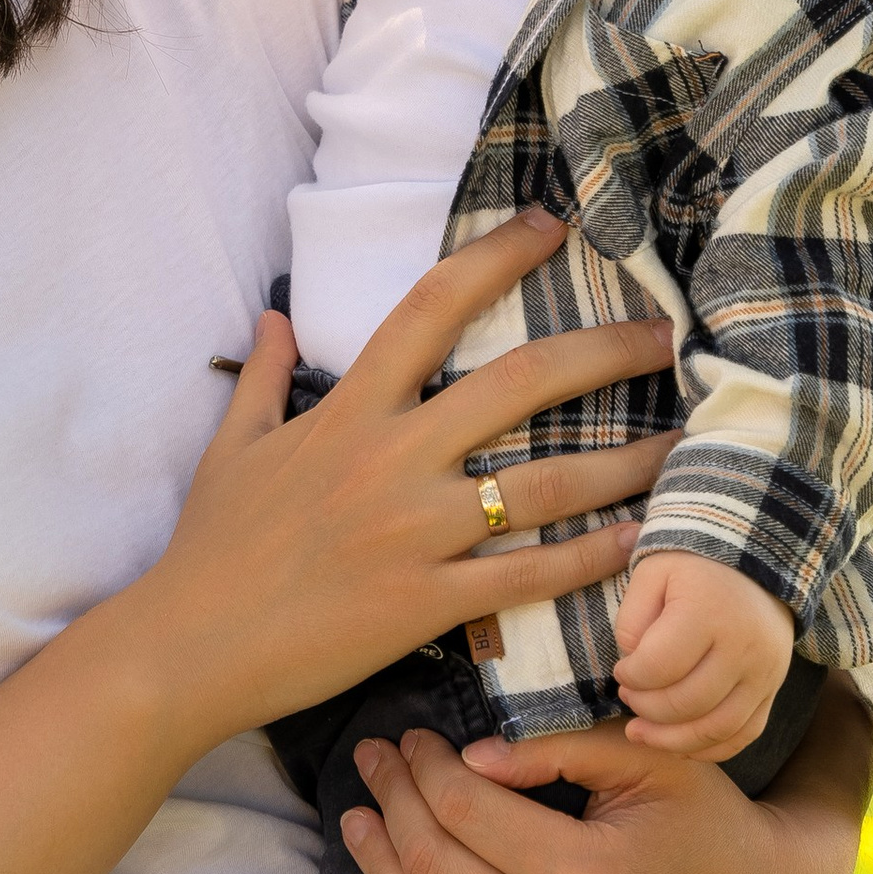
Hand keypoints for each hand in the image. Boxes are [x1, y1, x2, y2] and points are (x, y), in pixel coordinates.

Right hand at [120, 212, 674, 747]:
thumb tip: (276, 316)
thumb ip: (262, 377)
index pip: (429, 307)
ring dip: (626, 461)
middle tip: (664, 334)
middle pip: (518, 383)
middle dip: (602, 351)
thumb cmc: (209, 550)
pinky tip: (643, 542)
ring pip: (546, 485)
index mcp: (349, 412)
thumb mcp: (231, 449)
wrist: (188, 649)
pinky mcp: (429, 603)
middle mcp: (392, 459)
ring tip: (684, 443)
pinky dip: (593, 558)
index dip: (494, 256)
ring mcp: (416, 532)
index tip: (550, 224)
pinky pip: (530, 577)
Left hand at [338, 685, 872, 873]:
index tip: (412, 738)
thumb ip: (560, 745)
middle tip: (374, 764)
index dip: (423, 766)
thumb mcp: (652, 760)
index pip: (465, 811)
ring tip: (360, 827)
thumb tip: (467, 757)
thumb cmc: (708, 823)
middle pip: (435, 872)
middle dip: (392, 806)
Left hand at [613, 553, 795, 759]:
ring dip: (671, 740)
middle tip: (629, 698)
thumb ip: (632, 620)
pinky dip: (710, 748)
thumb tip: (633, 669)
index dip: (630, 677)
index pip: (659, 667)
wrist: (754, 559)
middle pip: (687, 703)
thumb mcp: (651, 573)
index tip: (621, 671)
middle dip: (647, 709)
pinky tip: (679, 744)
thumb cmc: (692, 567)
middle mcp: (743, 646)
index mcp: (708, 611)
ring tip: (641, 733)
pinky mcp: (774, 688)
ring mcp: (765, 672)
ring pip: (717, 728)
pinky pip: (745, 734)